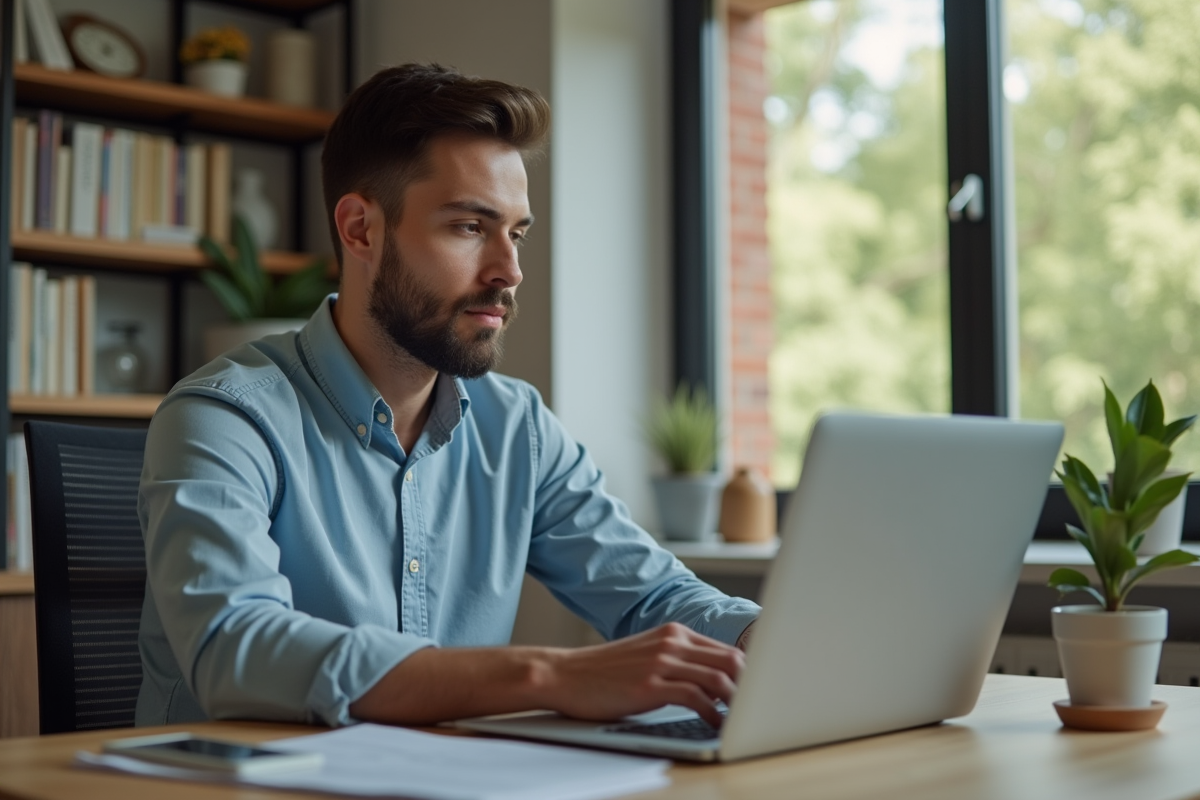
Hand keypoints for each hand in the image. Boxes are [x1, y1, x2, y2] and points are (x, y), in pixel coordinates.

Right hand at [543, 623, 743, 726]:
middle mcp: (671, 642)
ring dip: (737, 702)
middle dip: (750, 686)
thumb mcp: (646, 656)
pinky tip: (716, 725)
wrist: (565, 674)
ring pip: (718, 677)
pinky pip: (695, 697)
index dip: (748, 674)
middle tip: (759, 708)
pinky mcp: (650, 684)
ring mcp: (661, 661)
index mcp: (673, 633)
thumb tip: (713, 683)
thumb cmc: (604, 672)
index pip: (726, 650)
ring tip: (744, 720)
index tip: (759, 694)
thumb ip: (678, 662)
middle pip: (730, 660)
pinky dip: (712, 714)